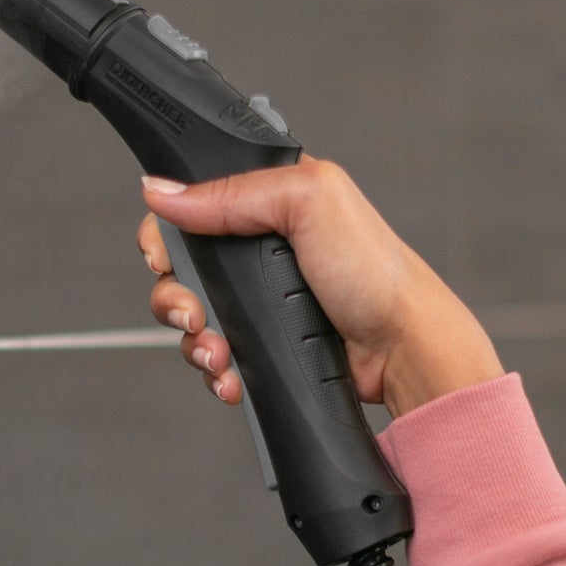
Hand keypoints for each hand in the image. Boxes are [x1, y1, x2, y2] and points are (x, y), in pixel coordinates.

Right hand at [136, 157, 503, 419]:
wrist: (401, 348)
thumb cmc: (376, 272)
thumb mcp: (307, 202)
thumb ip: (233, 192)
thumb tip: (164, 192)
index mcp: (270, 199)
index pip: (192, 204)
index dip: (168, 231)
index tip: (167, 255)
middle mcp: (260, 247)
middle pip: (181, 267)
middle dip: (176, 295)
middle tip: (194, 311)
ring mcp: (261, 297)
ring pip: (191, 316)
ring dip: (194, 339)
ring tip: (218, 351)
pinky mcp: (265, 340)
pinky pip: (214, 353)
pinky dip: (215, 367)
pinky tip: (230, 373)